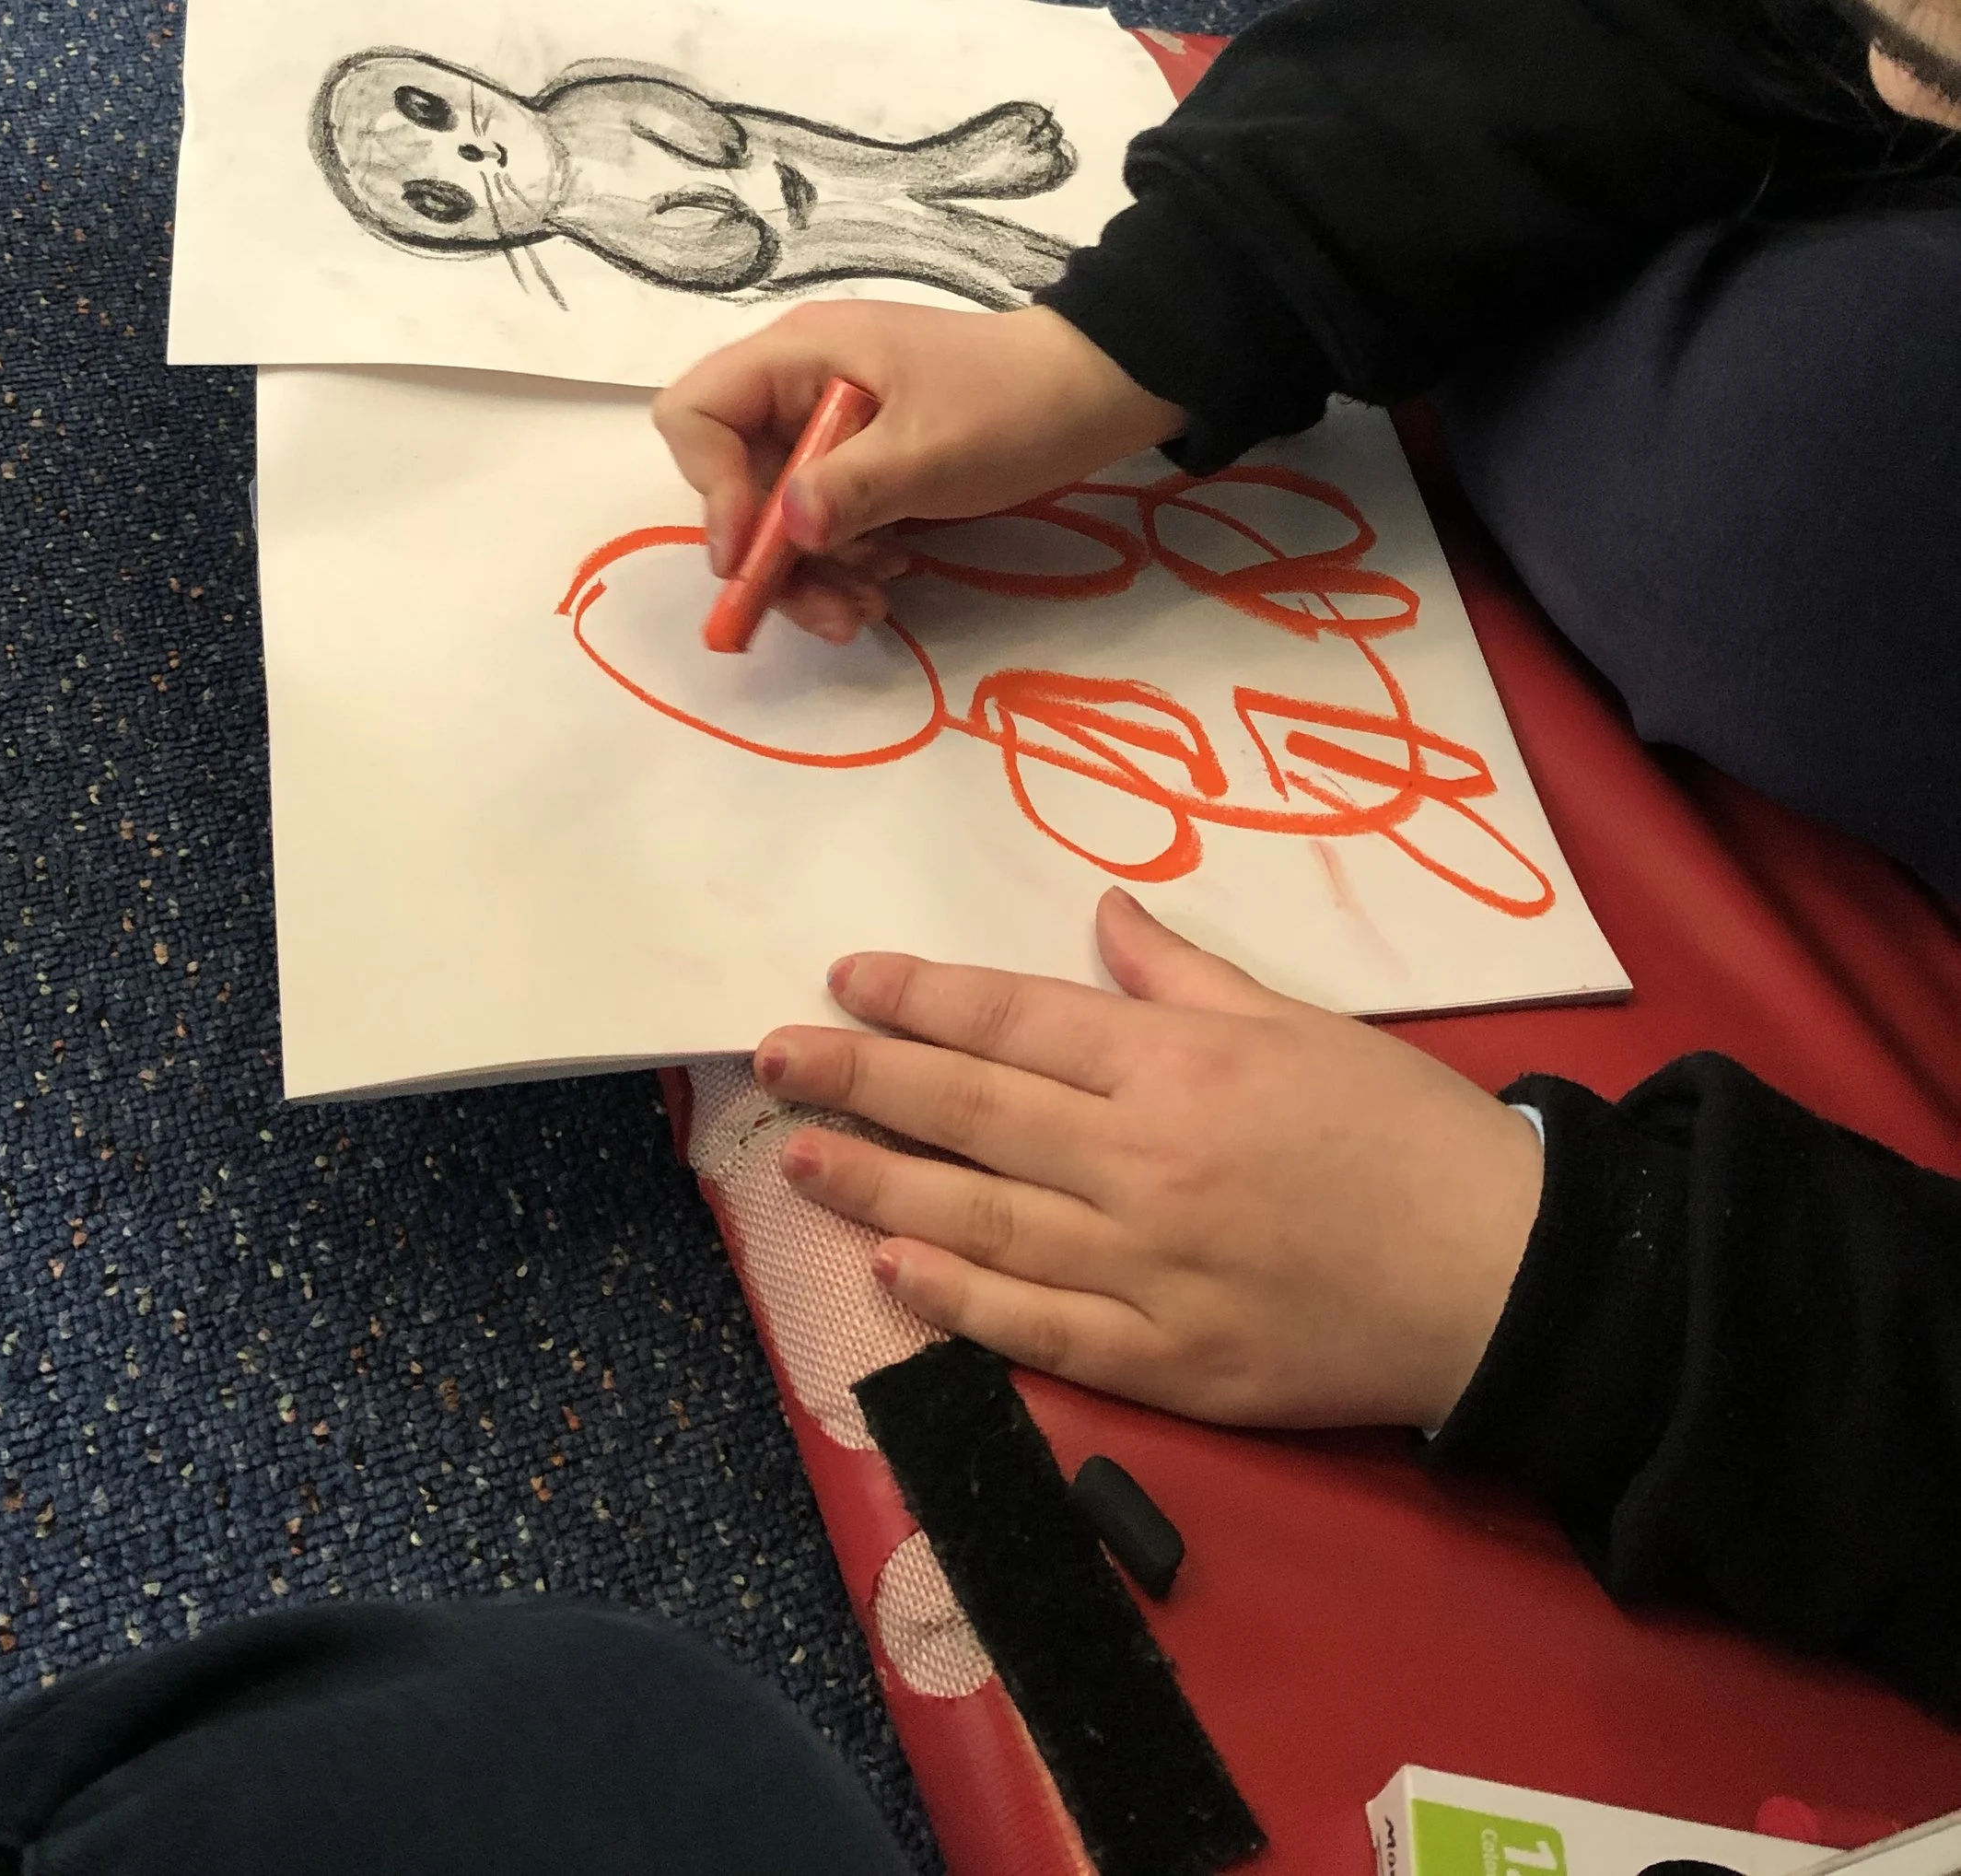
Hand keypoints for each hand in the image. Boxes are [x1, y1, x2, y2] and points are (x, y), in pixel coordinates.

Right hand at [651, 299, 1186, 644]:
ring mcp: (829, 424)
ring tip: (868, 609)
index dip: (709, 485)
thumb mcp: (931, 451)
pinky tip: (888, 581)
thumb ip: (849, 489)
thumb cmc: (1013, 404)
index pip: (696, 412)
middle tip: (825, 611)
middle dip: (771, 554)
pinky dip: (844, 558)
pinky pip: (823, 517)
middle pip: (733, 478)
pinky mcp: (862, 459)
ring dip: (812, 572)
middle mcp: (798, 386)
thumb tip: (781, 530)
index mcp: (798, 356)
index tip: (754, 551)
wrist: (1098, 391)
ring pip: (778, 513)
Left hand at [754, 889, 1543, 1430]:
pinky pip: (1041, 1326)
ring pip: (983, 1220)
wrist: (1505, 1278)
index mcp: (1178, 1065)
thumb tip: (1103, 916)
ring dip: (881, 1181)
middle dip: (863, 1077)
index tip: (847, 979)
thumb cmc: (1407, 1132)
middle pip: (974, 1112)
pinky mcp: (1169, 1362)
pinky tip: (894, 1266)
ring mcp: (1149, 1270)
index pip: (1016, 1021)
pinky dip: (961, 1298)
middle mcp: (1144, 1162)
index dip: (922, 998)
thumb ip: (1185, 976)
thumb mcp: (1300, 1023)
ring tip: (800, 1154)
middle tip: (773, 1057)